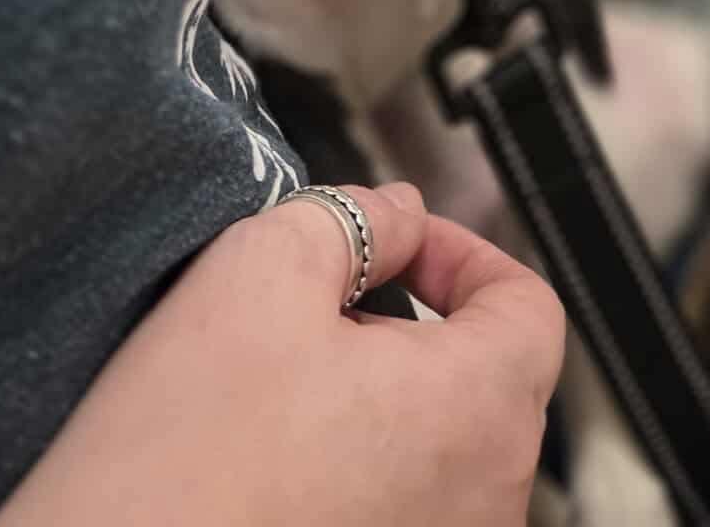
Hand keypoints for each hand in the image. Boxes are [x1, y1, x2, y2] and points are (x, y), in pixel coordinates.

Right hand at [0, 181, 565, 526]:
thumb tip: (397, 212)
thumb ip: (351, 216)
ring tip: (280, 389)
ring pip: (441, 449)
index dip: (461, 254)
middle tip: (316, 309)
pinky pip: (403, 509)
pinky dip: (358, 470)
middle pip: (487, 377)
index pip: (529, 305)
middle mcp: (485, 502)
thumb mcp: (257, 271)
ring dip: (380, 401)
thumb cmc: (180, 461)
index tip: (395, 244)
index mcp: (477, 409)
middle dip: (409, 324)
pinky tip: (273, 460)